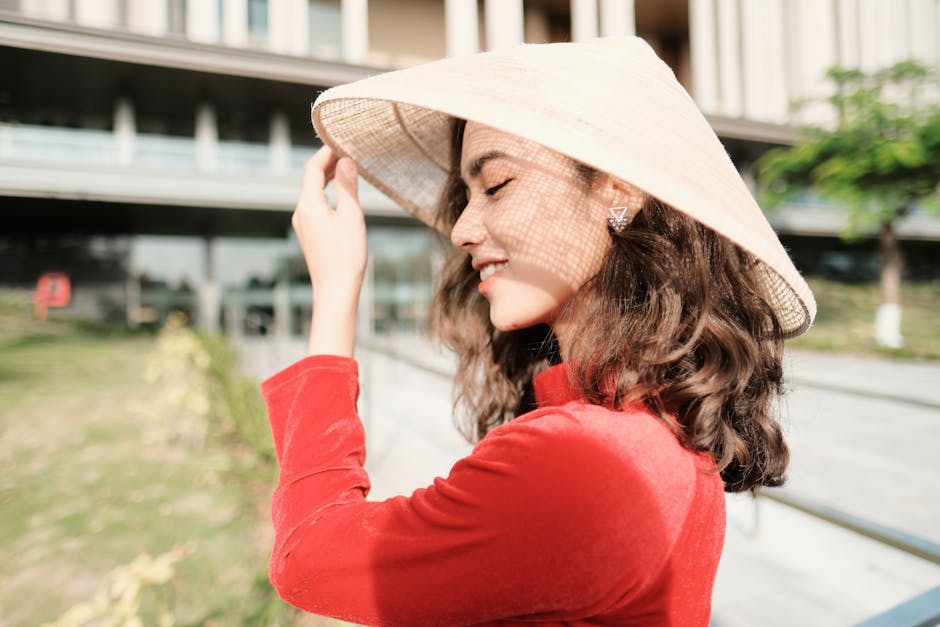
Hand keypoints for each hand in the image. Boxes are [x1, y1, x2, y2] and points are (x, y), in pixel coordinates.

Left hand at [292, 145, 366, 356]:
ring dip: (329, 178)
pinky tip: (342, 194)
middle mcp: (301, 212)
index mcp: (308, 205)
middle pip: (311, 178)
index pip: (313, 168)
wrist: (335, 291)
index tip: (342, 140)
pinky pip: (316, 205)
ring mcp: (303, 224)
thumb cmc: (346, 256)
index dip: (326, 152)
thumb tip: (346, 161)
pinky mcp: (310, 234)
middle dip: (328, 162)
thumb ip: (348, 187)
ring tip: (347, 167)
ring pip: (313, 192)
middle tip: (348, 149)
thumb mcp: (352, 217)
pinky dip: (328, 193)